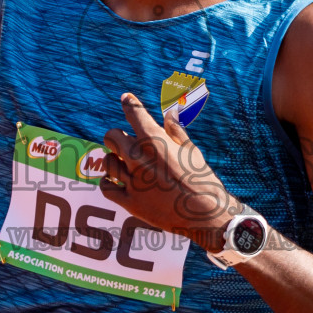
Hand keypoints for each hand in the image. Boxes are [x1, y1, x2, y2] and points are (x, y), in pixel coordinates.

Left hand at [101, 93, 236, 250]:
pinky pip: (107, 187)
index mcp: (155, 141)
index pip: (134, 114)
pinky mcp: (130, 201)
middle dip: (117, 137)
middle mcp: (138, 157)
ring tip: (121, 164)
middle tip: (124, 142)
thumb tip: (169, 115)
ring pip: (107, 161)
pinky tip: (115, 181)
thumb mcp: (191, 151)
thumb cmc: (202, 180)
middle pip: (111, 137)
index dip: (129, 103)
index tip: (126, 98)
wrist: (206, 214)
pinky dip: (109, 182)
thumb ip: (175, 131)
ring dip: (113, 160)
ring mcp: (132, 180)